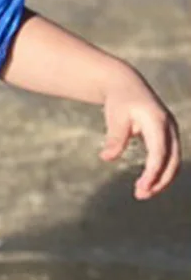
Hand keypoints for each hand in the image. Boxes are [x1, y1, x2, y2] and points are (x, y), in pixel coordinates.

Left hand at [100, 67, 181, 199]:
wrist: (126, 84)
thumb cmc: (119, 101)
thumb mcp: (114, 117)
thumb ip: (114, 137)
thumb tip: (107, 158)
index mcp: (157, 121)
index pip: (160, 152)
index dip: (153, 172)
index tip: (141, 187)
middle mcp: (170, 127)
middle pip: (172, 160)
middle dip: (159, 180)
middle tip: (140, 195)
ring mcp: (171, 131)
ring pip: (173, 161)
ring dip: (161, 179)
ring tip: (142, 193)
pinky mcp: (168, 136)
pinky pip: (168, 158)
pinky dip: (160, 172)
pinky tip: (146, 182)